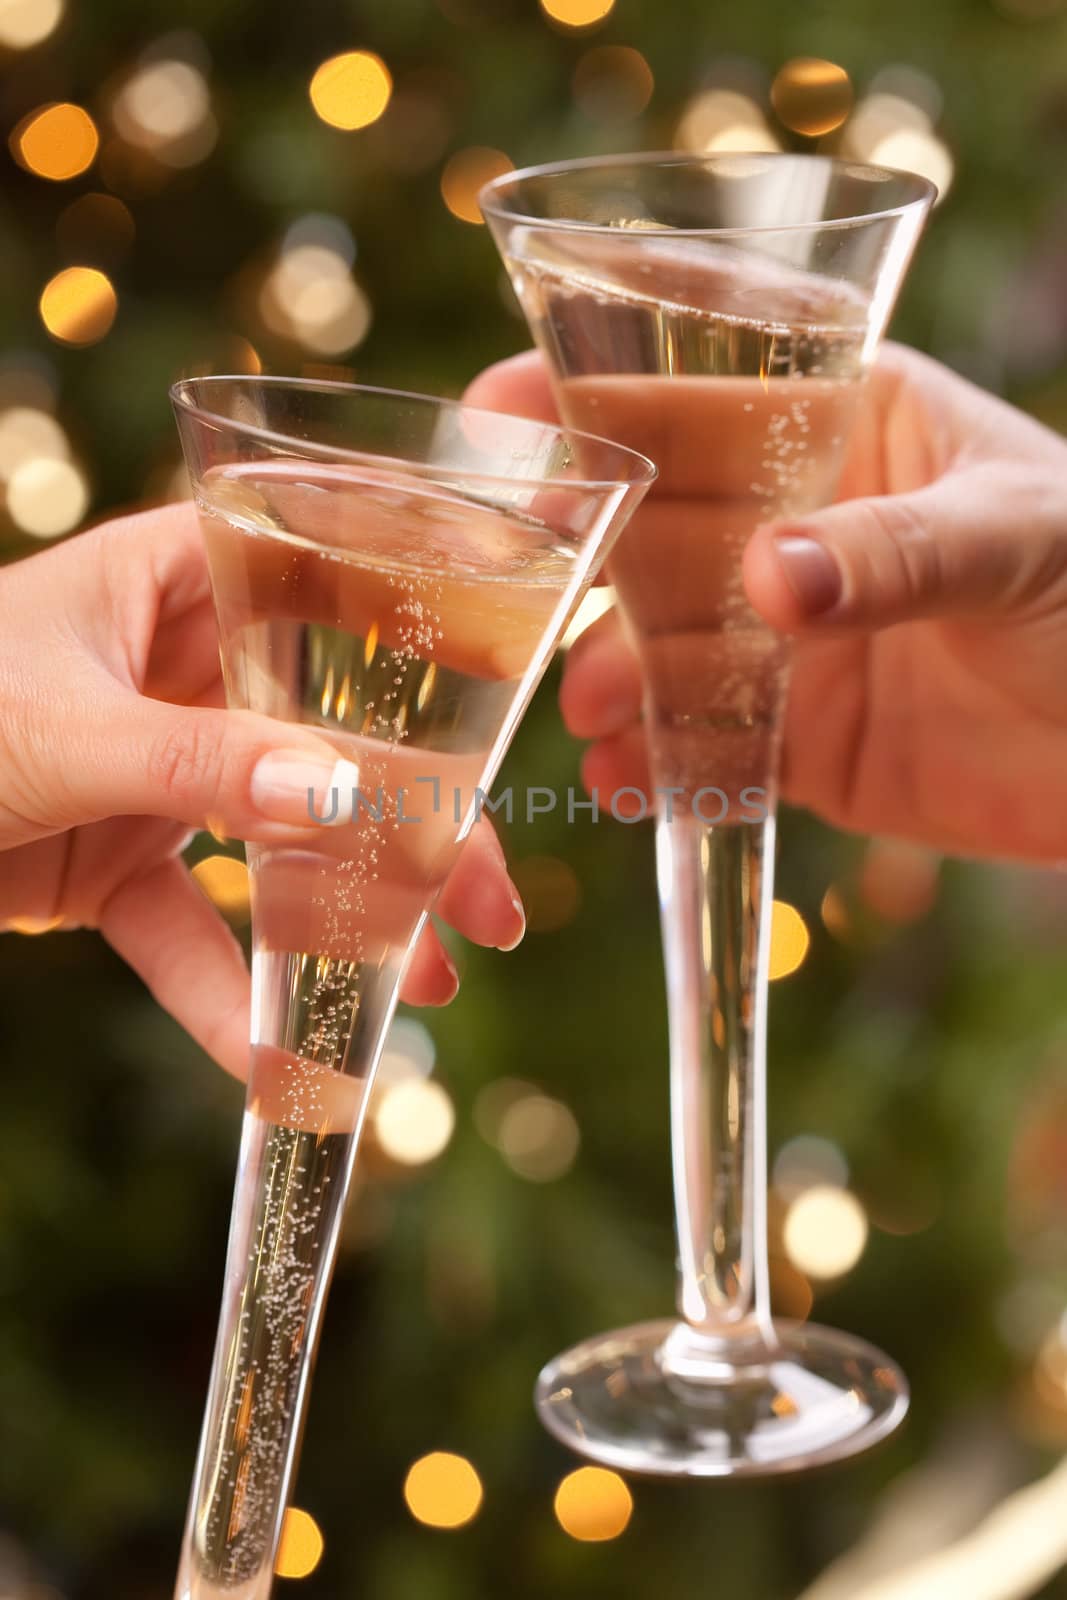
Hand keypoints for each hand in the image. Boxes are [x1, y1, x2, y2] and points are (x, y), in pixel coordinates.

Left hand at [0, 505, 524, 1076]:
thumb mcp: (62, 730)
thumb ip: (202, 763)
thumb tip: (344, 794)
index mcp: (173, 581)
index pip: (326, 575)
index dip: (423, 626)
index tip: (510, 691)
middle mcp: (182, 669)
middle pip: (329, 734)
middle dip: (414, 819)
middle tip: (492, 896)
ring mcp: (159, 769)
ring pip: (281, 838)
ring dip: (351, 912)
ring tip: (432, 977)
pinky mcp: (118, 862)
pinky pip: (194, 929)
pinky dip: (229, 996)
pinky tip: (280, 1066)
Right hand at [467, 344, 1066, 861]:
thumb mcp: (1016, 538)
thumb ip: (894, 552)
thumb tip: (770, 581)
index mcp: (854, 422)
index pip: (712, 373)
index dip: (602, 372)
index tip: (505, 396)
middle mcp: (802, 521)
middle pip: (660, 516)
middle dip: (582, 543)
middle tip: (515, 578)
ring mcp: (794, 636)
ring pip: (668, 640)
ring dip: (612, 669)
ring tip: (590, 707)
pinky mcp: (804, 739)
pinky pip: (709, 747)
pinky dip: (659, 766)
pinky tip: (625, 782)